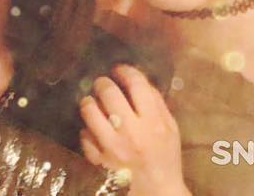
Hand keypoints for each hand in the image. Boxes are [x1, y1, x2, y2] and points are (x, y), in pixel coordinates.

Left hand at [79, 65, 189, 195]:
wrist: (157, 191)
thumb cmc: (165, 157)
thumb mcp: (170, 129)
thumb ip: (157, 102)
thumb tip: (138, 78)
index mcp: (153, 123)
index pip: (136, 84)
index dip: (124, 70)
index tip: (119, 69)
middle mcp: (132, 133)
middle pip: (108, 92)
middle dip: (102, 83)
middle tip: (102, 84)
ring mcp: (112, 147)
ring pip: (89, 110)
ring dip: (89, 102)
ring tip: (92, 103)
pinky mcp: (98, 160)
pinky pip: (83, 134)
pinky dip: (87, 131)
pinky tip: (94, 132)